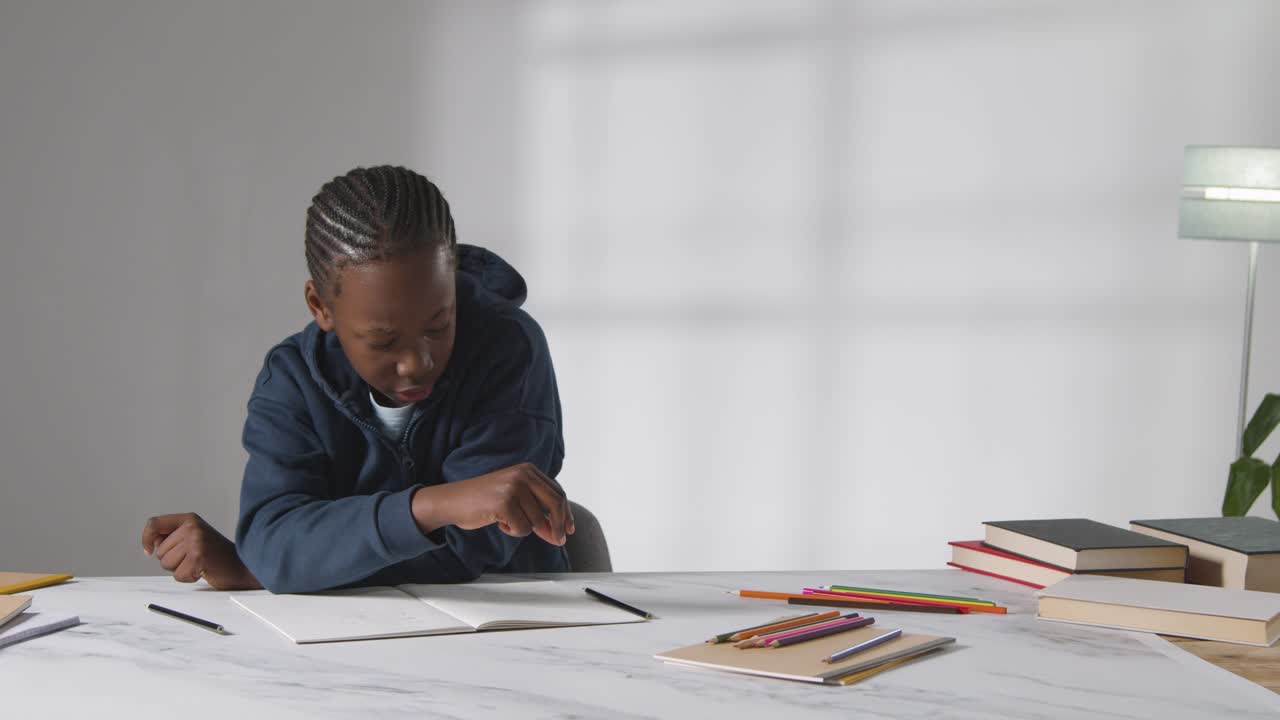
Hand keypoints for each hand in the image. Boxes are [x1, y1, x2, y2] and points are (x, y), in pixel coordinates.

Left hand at [141, 513, 261, 589]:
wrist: (242, 566)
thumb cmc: (217, 555)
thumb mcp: (194, 538)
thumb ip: (173, 537)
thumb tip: (151, 544)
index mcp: (190, 519)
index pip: (154, 523)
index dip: (146, 538)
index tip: (149, 551)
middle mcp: (192, 527)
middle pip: (160, 551)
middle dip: (173, 560)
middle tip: (194, 558)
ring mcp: (196, 541)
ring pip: (166, 563)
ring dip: (180, 569)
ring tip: (198, 564)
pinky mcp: (198, 557)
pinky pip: (178, 575)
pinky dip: (188, 577)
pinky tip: (202, 571)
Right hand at [413, 463, 575, 545]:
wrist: (453, 501)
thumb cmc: (483, 501)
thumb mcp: (515, 499)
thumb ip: (536, 511)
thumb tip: (558, 534)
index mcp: (528, 470)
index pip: (557, 493)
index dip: (565, 514)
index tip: (569, 530)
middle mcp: (523, 475)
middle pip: (555, 504)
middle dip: (558, 526)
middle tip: (558, 541)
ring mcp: (514, 487)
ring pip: (537, 520)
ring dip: (524, 528)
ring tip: (506, 521)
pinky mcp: (505, 503)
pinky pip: (522, 528)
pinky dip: (513, 531)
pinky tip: (499, 522)